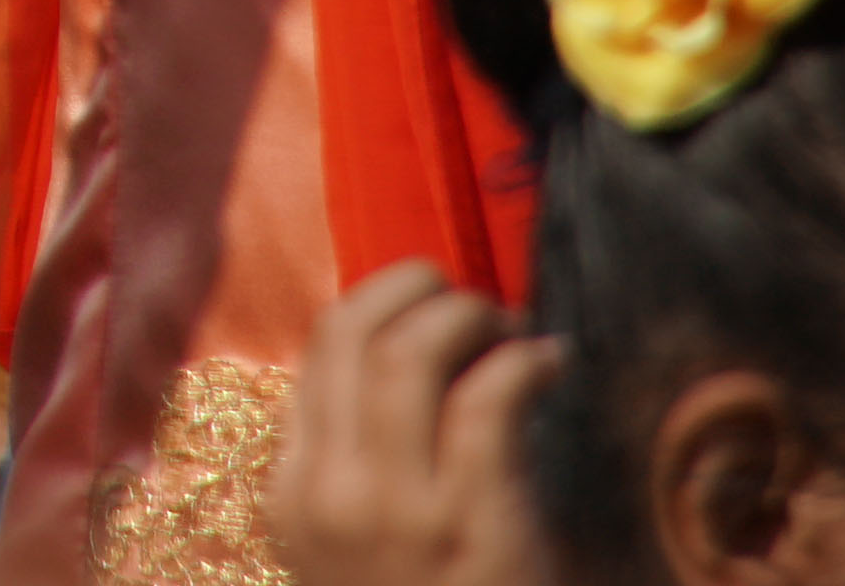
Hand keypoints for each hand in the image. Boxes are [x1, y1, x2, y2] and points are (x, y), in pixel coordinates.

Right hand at [267, 265, 562, 585]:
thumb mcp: (359, 555)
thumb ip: (361, 474)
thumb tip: (408, 365)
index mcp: (294, 497)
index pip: (317, 355)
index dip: (377, 306)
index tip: (427, 306)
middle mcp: (331, 494)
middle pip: (356, 335)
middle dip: (418, 289)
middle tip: (471, 299)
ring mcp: (398, 511)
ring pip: (412, 352)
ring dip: (470, 317)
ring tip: (510, 328)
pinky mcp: (472, 526)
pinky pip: (487, 400)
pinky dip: (523, 362)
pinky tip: (551, 362)